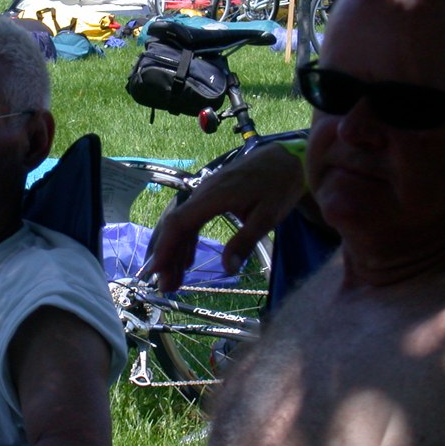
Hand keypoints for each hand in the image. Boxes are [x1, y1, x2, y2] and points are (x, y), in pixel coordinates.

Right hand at [146, 142, 307, 292]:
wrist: (286, 158)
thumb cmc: (279, 185)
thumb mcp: (267, 216)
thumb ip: (245, 241)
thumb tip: (227, 269)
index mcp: (214, 196)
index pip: (179, 223)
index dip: (166, 247)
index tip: (158, 271)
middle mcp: (203, 193)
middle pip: (175, 225)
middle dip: (167, 256)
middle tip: (166, 287)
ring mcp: (205, 194)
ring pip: (182, 224)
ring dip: (175, 252)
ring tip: (173, 280)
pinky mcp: (211, 197)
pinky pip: (192, 220)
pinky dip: (187, 241)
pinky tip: (186, 261)